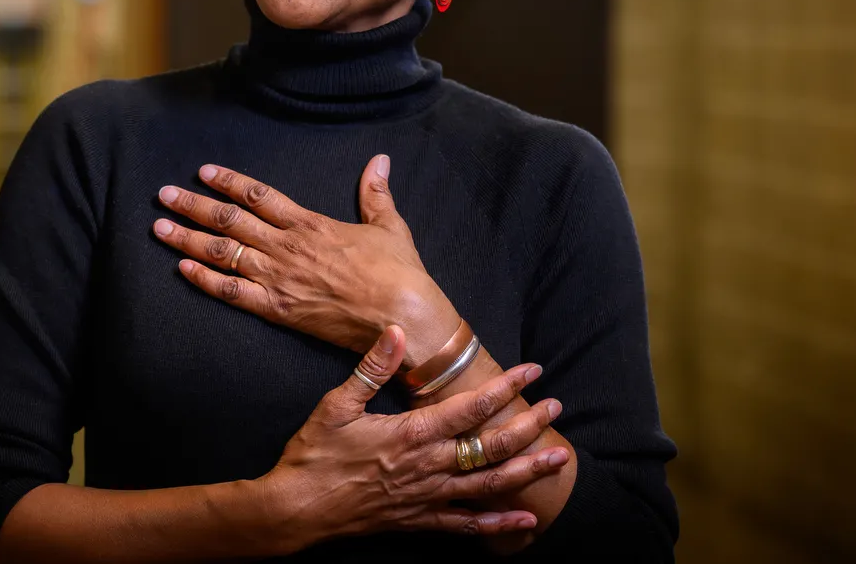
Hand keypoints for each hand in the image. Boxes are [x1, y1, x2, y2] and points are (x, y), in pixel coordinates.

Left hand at [154, 156, 460, 363]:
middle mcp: (287, 247)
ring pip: (223, 253)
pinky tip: (181, 270)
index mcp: (310, 223)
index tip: (202, 172)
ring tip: (159, 226)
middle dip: (192, 205)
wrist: (401, 316)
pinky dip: (204, 281)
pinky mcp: (278, 309)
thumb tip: (380, 159)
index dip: (227, 181)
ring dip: (187, 239)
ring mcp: (279, 278)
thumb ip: (375, 192)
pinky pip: (232, 293)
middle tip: (163, 194)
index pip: (258, 195)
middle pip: (228, 220)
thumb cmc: (399, 272)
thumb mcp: (389, 224)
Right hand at [254, 325, 568, 551]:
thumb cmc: (314, 455)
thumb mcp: (336, 405)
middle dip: (528, 426)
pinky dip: (499, 523)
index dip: (504, 387)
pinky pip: (467, 525)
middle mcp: (426, 466)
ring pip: (488, 485)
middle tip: (555, 407)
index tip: (531, 370)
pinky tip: (527, 520)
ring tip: (559, 457)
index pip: (469, 407)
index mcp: (410, 433)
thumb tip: (395, 330)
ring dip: (527, 470)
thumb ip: (370, 368)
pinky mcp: (419, 520)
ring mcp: (426, 497)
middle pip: (490, 447)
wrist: (296, 511)